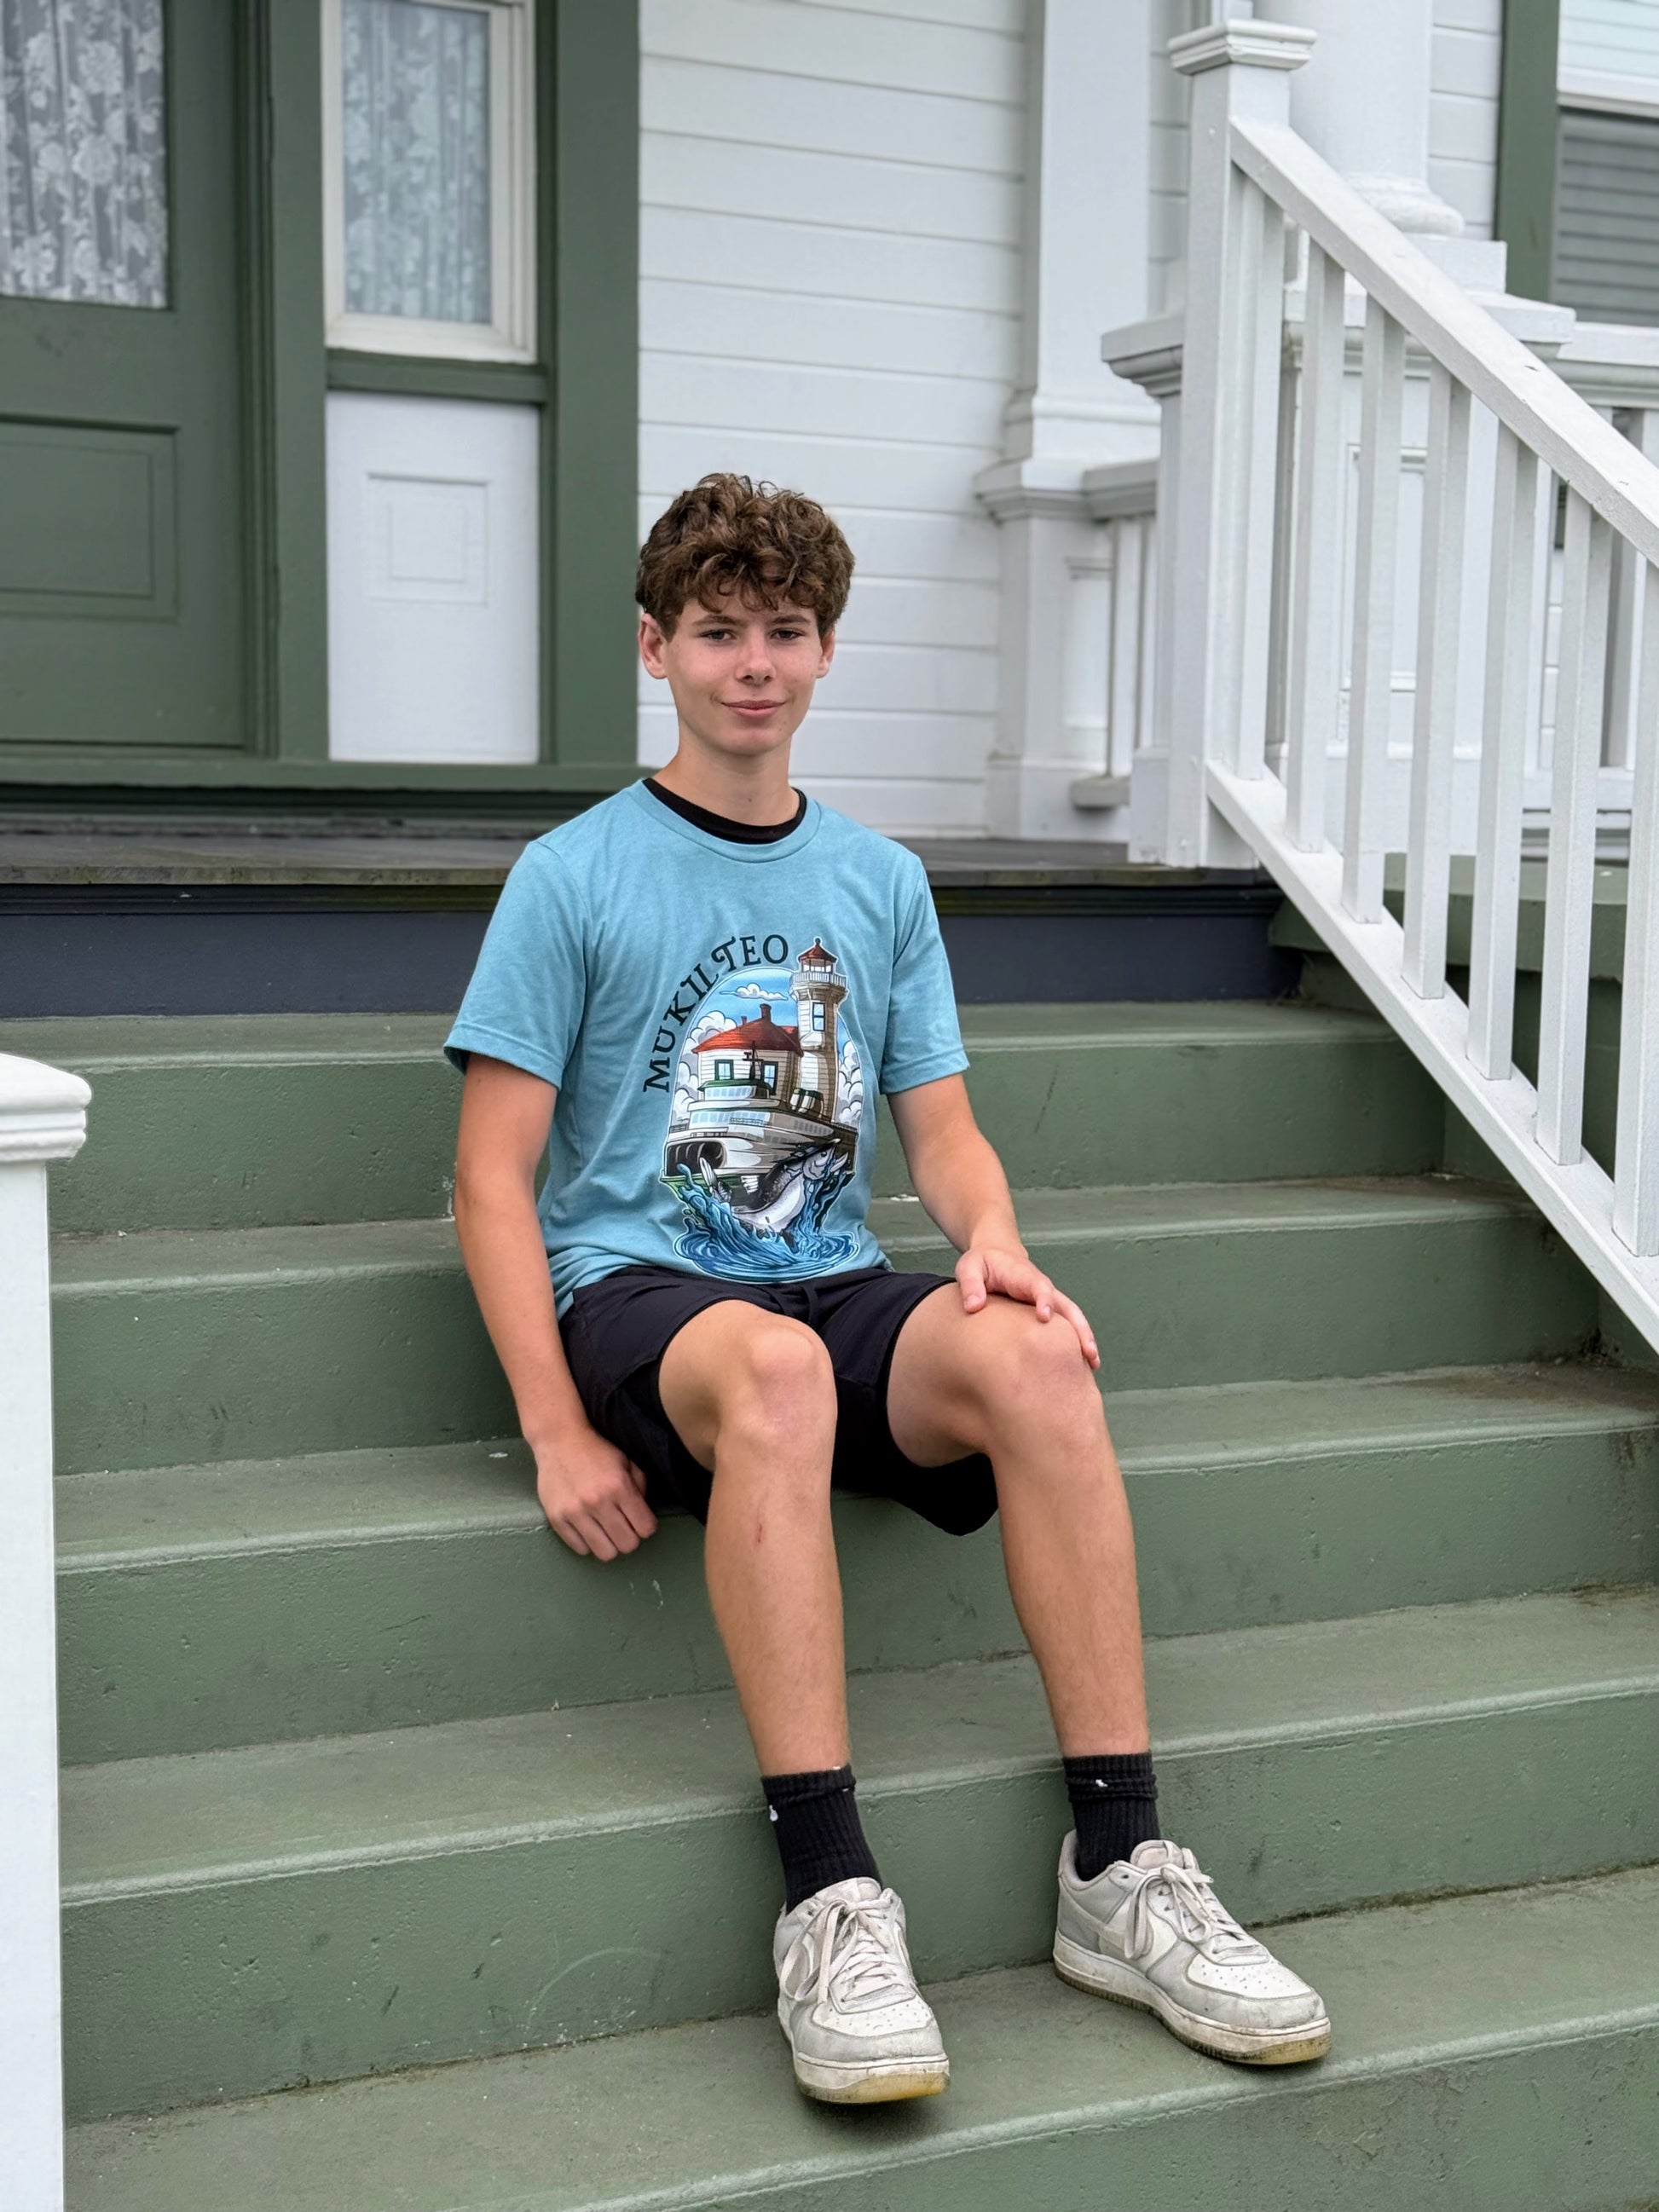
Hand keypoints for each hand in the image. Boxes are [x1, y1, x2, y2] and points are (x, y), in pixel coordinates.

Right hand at [533, 1425, 658, 1558]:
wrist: (559, 1440)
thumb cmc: (596, 1451)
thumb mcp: (627, 1462)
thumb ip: (640, 1488)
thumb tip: (643, 1516)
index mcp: (619, 1487)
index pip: (646, 1528)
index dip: (646, 1526)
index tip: (640, 1520)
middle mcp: (598, 1502)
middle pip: (627, 1545)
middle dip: (630, 1537)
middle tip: (623, 1526)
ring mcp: (574, 1512)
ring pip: (605, 1553)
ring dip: (610, 1544)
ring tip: (605, 1531)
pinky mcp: (556, 1519)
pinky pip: (580, 1549)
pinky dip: (588, 1543)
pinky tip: (588, 1528)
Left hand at [955, 1244, 1099, 1369]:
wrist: (996, 1255)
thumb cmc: (982, 1263)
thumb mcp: (969, 1268)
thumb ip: (971, 1285)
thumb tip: (974, 1307)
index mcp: (1024, 1276)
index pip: (1039, 1286)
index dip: (1044, 1300)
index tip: (1045, 1317)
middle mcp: (1042, 1288)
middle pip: (1067, 1306)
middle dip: (1078, 1328)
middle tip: (1087, 1351)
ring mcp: (1049, 1299)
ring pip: (1073, 1318)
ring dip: (1085, 1338)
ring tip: (1094, 1363)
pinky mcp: (1049, 1310)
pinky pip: (1067, 1325)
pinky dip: (1078, 1341)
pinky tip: (1084, 1364)